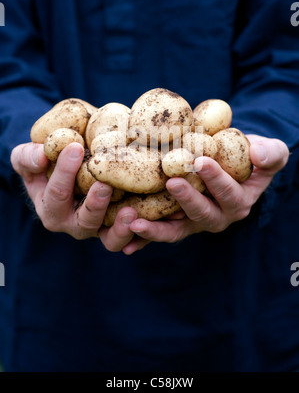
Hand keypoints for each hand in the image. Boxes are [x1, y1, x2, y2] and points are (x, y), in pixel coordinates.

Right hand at [10, 142, 137, 250]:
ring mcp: (99, 227)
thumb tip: (41, 155)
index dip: (64, 172)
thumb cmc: (46, 162)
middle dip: (94, 205)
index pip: (57, 193)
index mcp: (50, 208)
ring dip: (119, 227)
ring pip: (109, 239)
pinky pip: (130, 237)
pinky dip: (139, 233)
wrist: (70, 167)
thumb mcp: (28, 156)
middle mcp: (74, 223)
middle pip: (84, 222)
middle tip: (104, 186)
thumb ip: (28, 157)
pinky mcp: (119, 227)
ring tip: (131, 211)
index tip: (75, 148)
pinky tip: (146, 217)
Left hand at [125, 135, 288, 254]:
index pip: (229, 194)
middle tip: (172, 183)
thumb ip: (271, 155)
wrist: (231, 165)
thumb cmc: (250, 158)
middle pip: (200, 213)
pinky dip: (142, 238)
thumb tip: (258, 153)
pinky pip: (158, 232)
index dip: (217, 180)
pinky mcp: (174, 223)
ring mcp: (192, 222)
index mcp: (238, 202)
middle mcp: (216, 217)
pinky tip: (125, 243)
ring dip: (155, 229)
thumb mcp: (270, 153)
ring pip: (174, 230)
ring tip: (134, 222)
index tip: (202, 162)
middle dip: (187, 199)